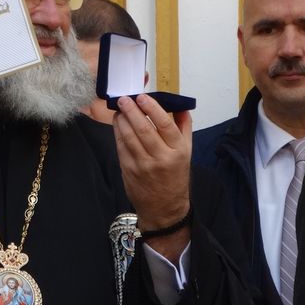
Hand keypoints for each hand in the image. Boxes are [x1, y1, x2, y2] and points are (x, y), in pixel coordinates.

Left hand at [113, 94, 192, 259]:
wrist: (164, 206)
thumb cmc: (175, 175)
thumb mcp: (187, 152)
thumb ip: (184, 127)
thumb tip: (180, 105)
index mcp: (178, 151)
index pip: (165, 124)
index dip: (152, 108)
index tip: (142, 97)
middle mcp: (160, 158)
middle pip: (143, 128)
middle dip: (131, 110)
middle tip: (124, 98)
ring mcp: (143, 165)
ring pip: (129, 136)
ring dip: (122, 119)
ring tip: (120, 108)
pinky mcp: (129, 170)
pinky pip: (121, 147)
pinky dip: (118, 132)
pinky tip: (118, 123)